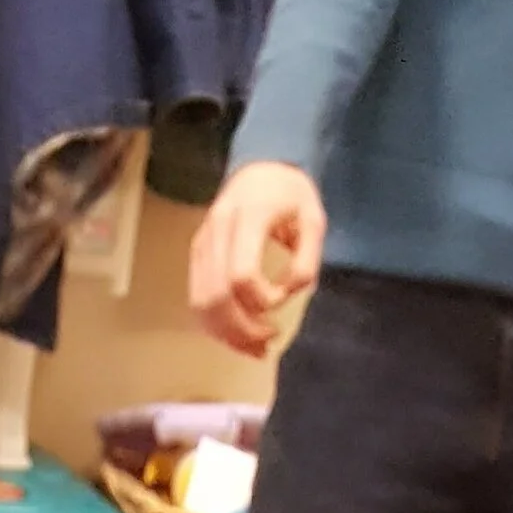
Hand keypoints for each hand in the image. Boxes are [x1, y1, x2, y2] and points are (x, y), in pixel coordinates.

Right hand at [189, 163, 324, 355]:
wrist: (261, 166)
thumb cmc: (291, 194)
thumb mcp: (314, 220)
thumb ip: (306, 261)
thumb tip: (286, 295)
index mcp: (248, 216)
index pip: (241, 275)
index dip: (262, 300)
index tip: (282, 301)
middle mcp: (218, 228)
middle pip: (216, 296)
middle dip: (242, 329)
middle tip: (268, 340)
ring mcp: (203, 242)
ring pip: (201, 304)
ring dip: (226, 335)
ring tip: (254, 346)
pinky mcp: (197, 254)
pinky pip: (197, 300)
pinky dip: (215, 326)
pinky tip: (237, 334)